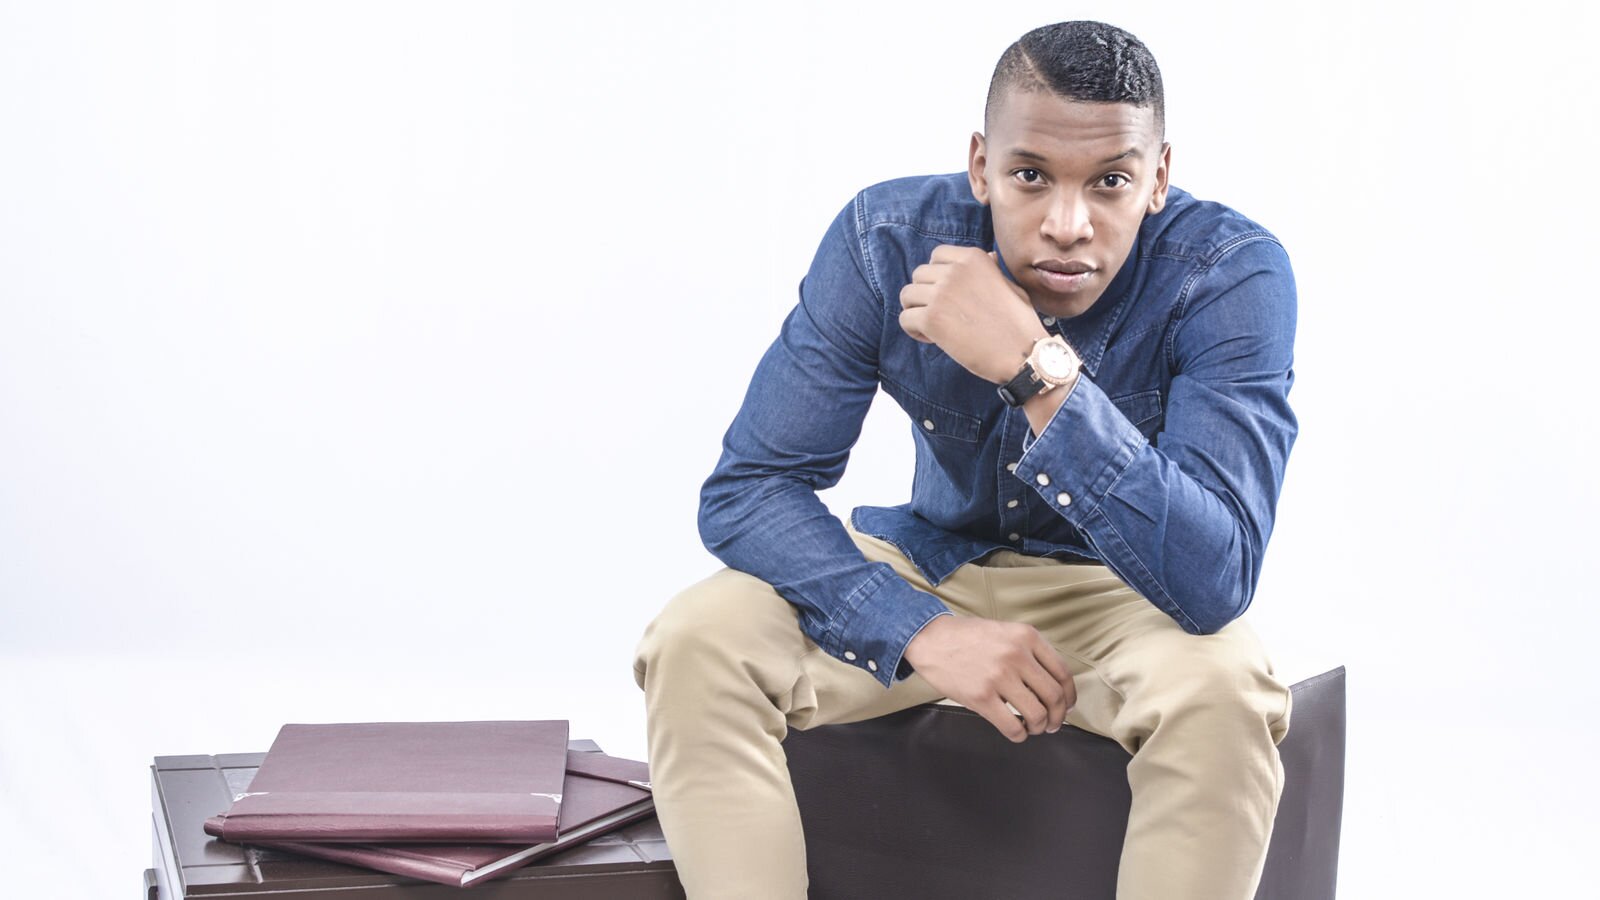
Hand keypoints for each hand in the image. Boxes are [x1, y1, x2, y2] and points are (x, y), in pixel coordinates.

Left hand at [898, 245, 1048, 383]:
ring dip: (916, 311)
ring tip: (935, 327)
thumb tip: (988, 257)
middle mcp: (954, 271)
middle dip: (925, 294)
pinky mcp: (931, 319)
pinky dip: (913, 330)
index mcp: (973, 258)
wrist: (1022, 353)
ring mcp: (941, 294)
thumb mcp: (1010, 285)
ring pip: (907, 296)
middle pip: (918, 275)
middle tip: (941, 314)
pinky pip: (905, 319)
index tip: (948, 294)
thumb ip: (991, 270)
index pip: (936, 256)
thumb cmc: (1019, 323)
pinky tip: (932, 339)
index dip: (938, 276)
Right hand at [902, 615, 1075, 742]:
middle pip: (1054, 696)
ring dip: (1040, 728)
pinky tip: (1016, 732)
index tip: (1066, 706)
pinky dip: (1019, 735)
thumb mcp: (1005, 631)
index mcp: (1026, 637)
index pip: (1062, 673)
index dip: (1069, 696)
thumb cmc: (968, 637)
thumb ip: (1029, 651)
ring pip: (1037, 715)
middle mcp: (1017, 655)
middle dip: (1058, 717)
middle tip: (1053, 724)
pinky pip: (1012, 726)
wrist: (930, 638)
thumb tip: (1052, 685)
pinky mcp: (981, 697)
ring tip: (1033, 728)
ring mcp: (999, 677)